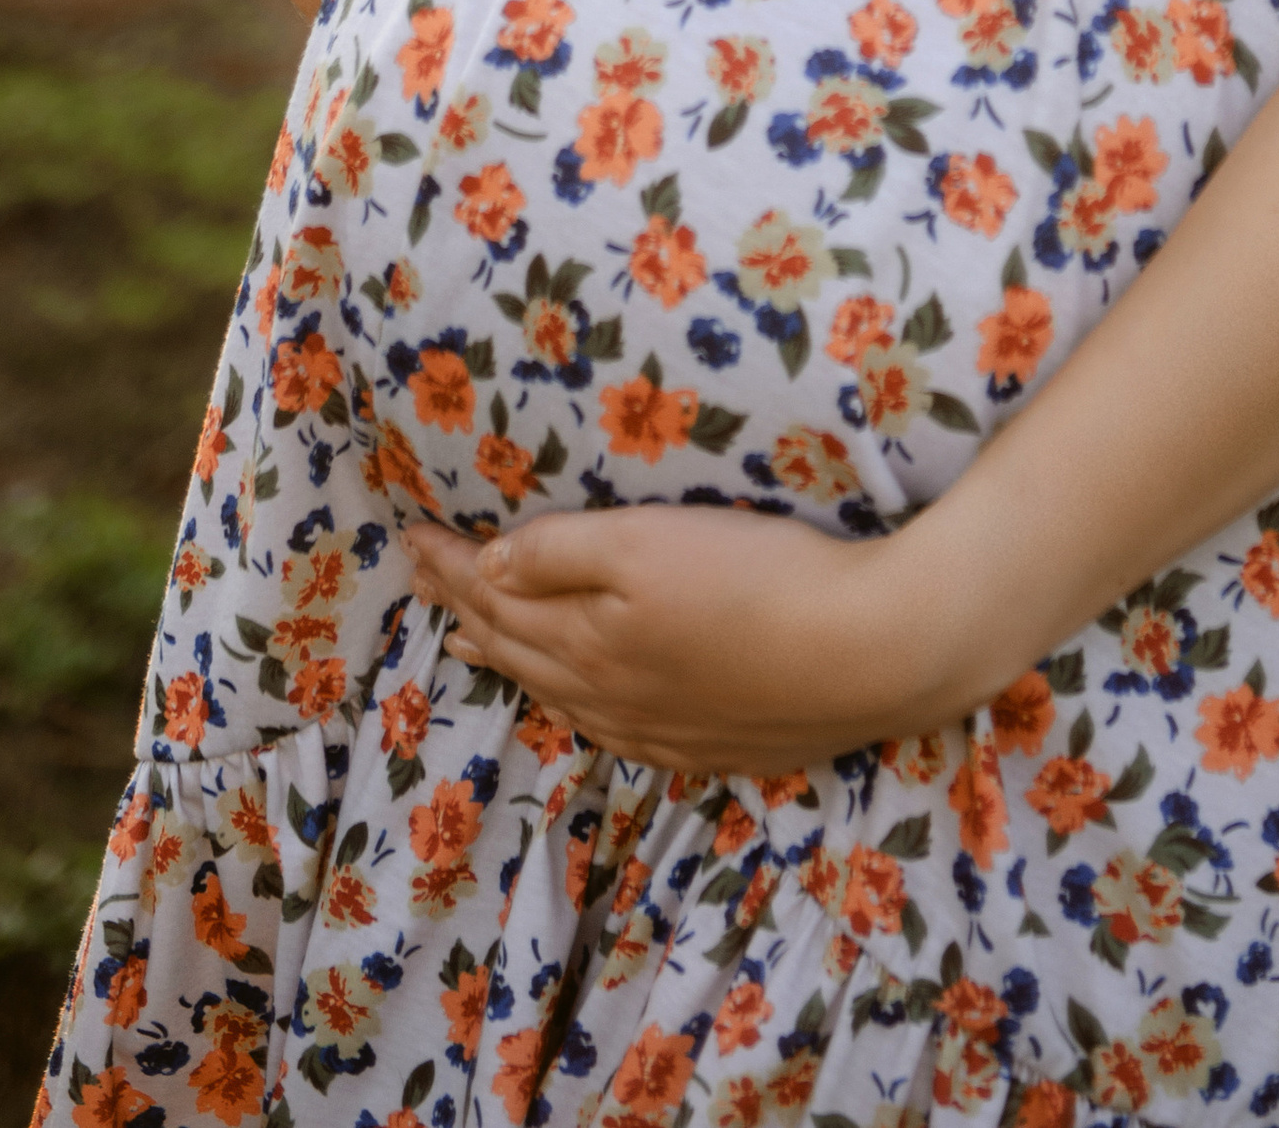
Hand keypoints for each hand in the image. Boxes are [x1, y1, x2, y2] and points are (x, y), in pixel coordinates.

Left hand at [400, 501, 999, 777]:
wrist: (870, 652)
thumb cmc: (759, 578)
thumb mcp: (649, 543)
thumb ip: (562, 553)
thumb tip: (487, 566)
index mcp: (587, 638)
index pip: (497, 596)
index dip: (450, 563)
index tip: (408, 534)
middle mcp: (610, 694)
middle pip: (519, 646)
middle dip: (465, 607)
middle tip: (425, 579)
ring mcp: (662, 728)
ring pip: (560, 693)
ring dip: (510, 660)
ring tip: (472, 643)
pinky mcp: (711, 745)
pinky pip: (611, 730)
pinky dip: (571, 706)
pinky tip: (578, 705)